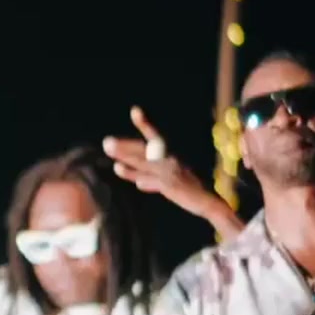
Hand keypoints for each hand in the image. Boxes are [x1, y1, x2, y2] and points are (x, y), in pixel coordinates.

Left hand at [103, 107, 225, 221]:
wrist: (209, 203)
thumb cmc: (190, 193)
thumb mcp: (171, 183)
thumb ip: (153, 181)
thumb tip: (139, 183)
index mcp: (170, 158)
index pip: (154, 138)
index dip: (145, 124)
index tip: (134, 110)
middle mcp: (170, 161)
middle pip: (144, 150)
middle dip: (125, 146)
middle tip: (106, 142)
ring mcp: (171, 172)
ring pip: (144, 163)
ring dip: (126, 157)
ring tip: (109, 150)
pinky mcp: (172, 185)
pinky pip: (154, 181)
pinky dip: (142, 179)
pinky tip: (129, 177)